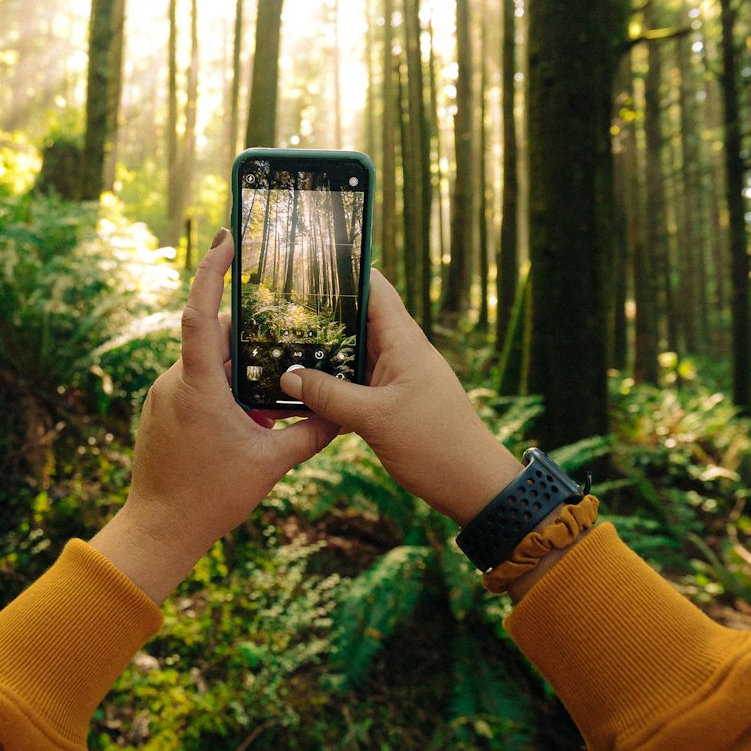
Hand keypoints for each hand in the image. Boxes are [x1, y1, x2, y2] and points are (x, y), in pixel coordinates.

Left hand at [89, 230, 337, 602]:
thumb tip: (345, 414)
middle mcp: (174, 381)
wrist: (159, 531)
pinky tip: (250, 413)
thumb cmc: (210, 497)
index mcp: (198, 385)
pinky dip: (224, 387)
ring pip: (206, 363)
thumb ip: (310, 433)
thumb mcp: (271, 464)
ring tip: (275, 383)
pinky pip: (196, 384)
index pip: (201, 313)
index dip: (212, 271)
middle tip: (287, 328)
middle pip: (215, 338)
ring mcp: (163, 395)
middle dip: (251, 335)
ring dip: (240, 369)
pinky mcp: (161, 411)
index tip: (226, 238)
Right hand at [278, 269, 519, 524]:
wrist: (474, 487)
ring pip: (353, 354)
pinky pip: (356, 383)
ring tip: (279, 345)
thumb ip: (329, 395)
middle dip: (321, 315)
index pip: (374, 289)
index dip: (345, 271)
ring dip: (323, 353)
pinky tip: (302, 390)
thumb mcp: (375, 419)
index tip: (307, 263)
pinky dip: (332, 384)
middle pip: (357, 320)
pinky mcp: (392, 402)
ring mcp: (396, 377)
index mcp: (405, 342)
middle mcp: (401, 353)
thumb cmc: (436, 446)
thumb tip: (287, 375)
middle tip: (276, 309)